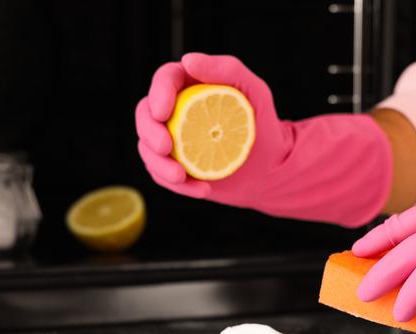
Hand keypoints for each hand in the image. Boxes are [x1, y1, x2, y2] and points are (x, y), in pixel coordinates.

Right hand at [135, 53, 290, 206]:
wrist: (271, 166)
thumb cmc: (263, 124)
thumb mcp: (255, 92)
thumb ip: (227, 69)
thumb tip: (188, 60)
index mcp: (190, 85)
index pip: (164, 80)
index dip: (158, 93)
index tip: (164, 112)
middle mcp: (175, 110)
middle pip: (144, 114)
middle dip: (148, 132)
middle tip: (166, 148)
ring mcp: (172, 139)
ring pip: (147, 148)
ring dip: (159, 165)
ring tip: (183, 177)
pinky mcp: (174, 165)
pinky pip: (161, 175)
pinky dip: (178, 186)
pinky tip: (202, 190)